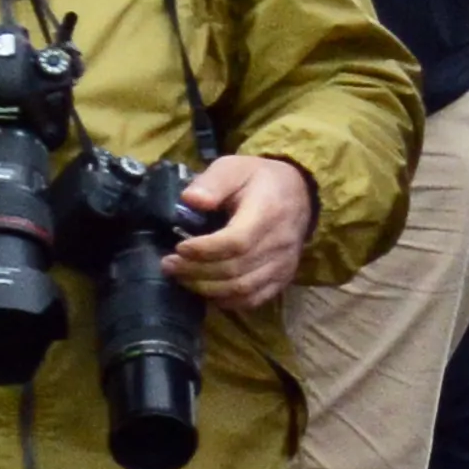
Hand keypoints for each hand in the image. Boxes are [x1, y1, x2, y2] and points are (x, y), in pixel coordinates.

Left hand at [169, 152, 316, 308]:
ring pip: (243, 289)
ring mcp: (283, 265)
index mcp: (268, 214)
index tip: (178, 248)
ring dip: (207, 288)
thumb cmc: (259, 179)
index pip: (237, 242)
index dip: (205, 250)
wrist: (299, 193)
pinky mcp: (283, 278)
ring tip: (182, 278)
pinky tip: (207, 291)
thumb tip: (190, 200)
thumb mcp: (234, 167)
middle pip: (236, 270)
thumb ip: (213, 182)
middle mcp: (279, 244)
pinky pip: (255, 299)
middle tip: (169, 265)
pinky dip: (228, 301)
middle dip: (196, 271)